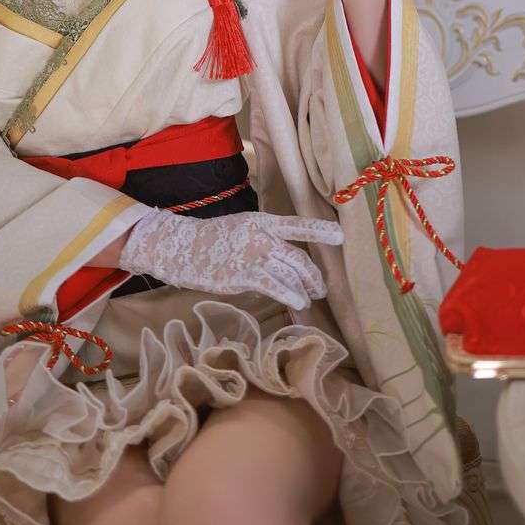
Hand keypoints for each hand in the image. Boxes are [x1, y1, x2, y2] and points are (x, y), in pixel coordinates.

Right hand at [120, 207, 343, 308]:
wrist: (184, 248)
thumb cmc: (215, 240)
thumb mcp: (244, 229)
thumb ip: (267, 240)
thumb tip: (290, 260)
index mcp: (263, 221)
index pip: (297, 225)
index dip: (320, 230)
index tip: (340, 237)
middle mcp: (261, 235)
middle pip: (298, 257)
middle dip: (314, 275)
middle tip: (321, 288)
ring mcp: (252, 255)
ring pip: (289, 273)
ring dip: (305, 288)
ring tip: (310, 298)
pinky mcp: (242, 274)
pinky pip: (274, 285)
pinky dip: (290, 294)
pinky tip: (299, 303)